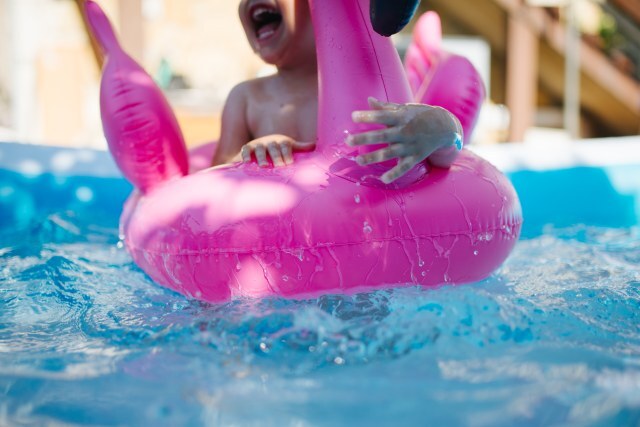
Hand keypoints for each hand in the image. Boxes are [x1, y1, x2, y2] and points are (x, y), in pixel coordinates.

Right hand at [239, 135, 314, 166]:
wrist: (260, 147)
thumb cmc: (279, 150)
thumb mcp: (290, 147)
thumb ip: (300, 147)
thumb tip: (314, 145)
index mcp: (281, 142)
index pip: (285, 145)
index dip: (287, 153)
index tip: (289, 163)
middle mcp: (269, 142)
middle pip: (273, 148)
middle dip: (276, 157)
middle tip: (280, 166)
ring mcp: (258, 144)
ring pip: (259, 149)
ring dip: (262, 157)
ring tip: (264, 166)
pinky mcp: (247, 148)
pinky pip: (245, 150)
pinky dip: (245, 155)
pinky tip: (246, 163)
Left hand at [346, 97, 462, 182]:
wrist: (444, 127)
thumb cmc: (419, 116)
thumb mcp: (404, 109)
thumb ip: (385, 107)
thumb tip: (368, 100)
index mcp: (401, 117)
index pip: (382, 116)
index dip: (368, 116)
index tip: (353, 116)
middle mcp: (404, 132)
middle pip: (382, 136)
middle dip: (364, 138)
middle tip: (348, 141)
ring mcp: (410, 146)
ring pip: (389, 153)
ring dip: (373, 157)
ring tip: (358, 161)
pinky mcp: (415, 157)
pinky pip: (404, 167)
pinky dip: (395, 174)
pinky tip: (383, 179)